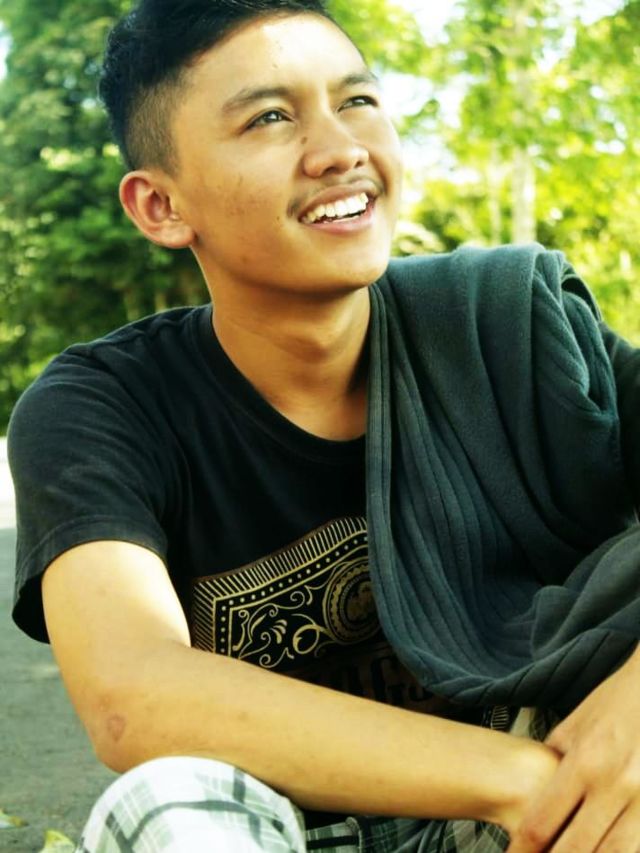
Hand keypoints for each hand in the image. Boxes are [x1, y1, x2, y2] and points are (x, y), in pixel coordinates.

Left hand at [507, 648, 639, 851]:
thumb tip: (538, 790)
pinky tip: (604, 851)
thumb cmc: (616, 702)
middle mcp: (614, 785)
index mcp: (583, 762)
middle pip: (577, 848)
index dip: (524, 849)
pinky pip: (639, 843)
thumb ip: (555, 758)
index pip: (544, 820)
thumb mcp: (577, 724)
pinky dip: (620, 851)